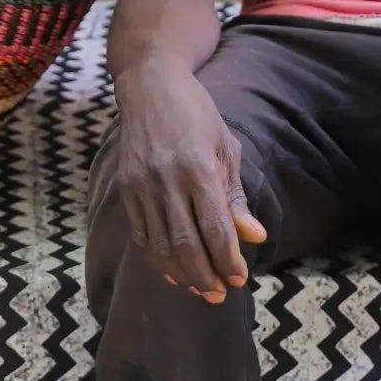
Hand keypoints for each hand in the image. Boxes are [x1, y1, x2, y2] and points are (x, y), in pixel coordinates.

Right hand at [112, 68, 265, 301]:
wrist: (149, 85)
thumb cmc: (196, 113)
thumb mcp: (225, 146)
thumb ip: (235, 195)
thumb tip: (254, 235)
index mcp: (198, 167)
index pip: (215, 228)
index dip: (228, 259)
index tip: (240, 278)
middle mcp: (167, 179)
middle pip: (186, 243)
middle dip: (206, 276)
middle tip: (221, 294)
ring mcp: (142, 185)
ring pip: (161, 245)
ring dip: (182, 274)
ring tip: (201, 289)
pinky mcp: (126, 187)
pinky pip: (140, 234)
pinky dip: (156, 259)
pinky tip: (172, 272)